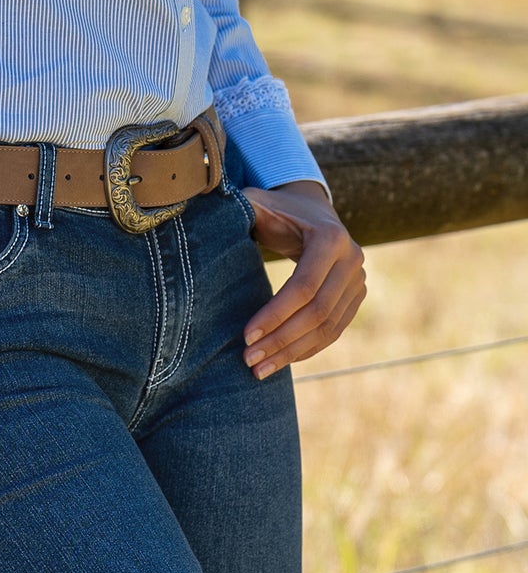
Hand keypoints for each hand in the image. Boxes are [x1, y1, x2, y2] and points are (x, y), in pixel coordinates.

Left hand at [240, 179, 365, 379]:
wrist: (313, 210)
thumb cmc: (278, 209)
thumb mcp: (259, 203)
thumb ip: (241, 211)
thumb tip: (214, 220)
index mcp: (330, 238)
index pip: (303, 286)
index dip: (275, 314)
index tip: (246, 336)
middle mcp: (352, 260)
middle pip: (317, 312)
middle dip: (281, 340)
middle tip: (249, 360)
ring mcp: (358, 281)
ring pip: (328, 327)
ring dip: (293, 352)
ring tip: (260, 369)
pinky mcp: (356, 297)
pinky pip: (334, 330)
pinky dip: (308, 348)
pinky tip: (282, 361)